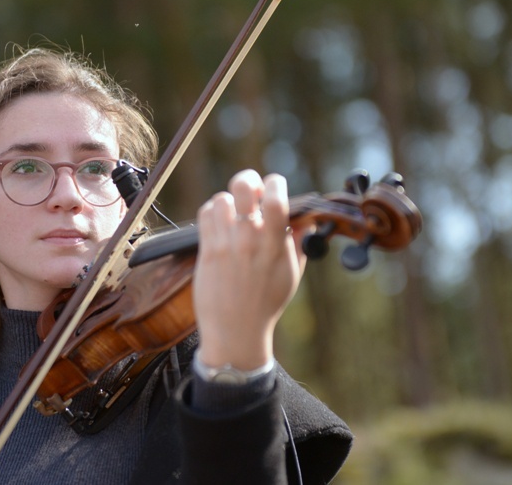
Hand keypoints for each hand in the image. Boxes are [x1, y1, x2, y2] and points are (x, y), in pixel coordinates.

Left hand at [193, 170, 306, 370]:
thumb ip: (300, 244)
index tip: (273, 187)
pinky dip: (212, 213)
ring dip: (228, 202)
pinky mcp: (207, 252)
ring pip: (221, 199)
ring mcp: (226, 245)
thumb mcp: (291, 275)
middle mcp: (250, 241)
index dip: (275, 183)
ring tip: (233, 215)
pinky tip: (219, 223)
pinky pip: (205, 215)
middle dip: (248, 180)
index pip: (276, 199)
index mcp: (275, 246)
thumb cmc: (266, 304)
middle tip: (250, 192)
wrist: (236, 331)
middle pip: (243, 188)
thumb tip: (306, 219)